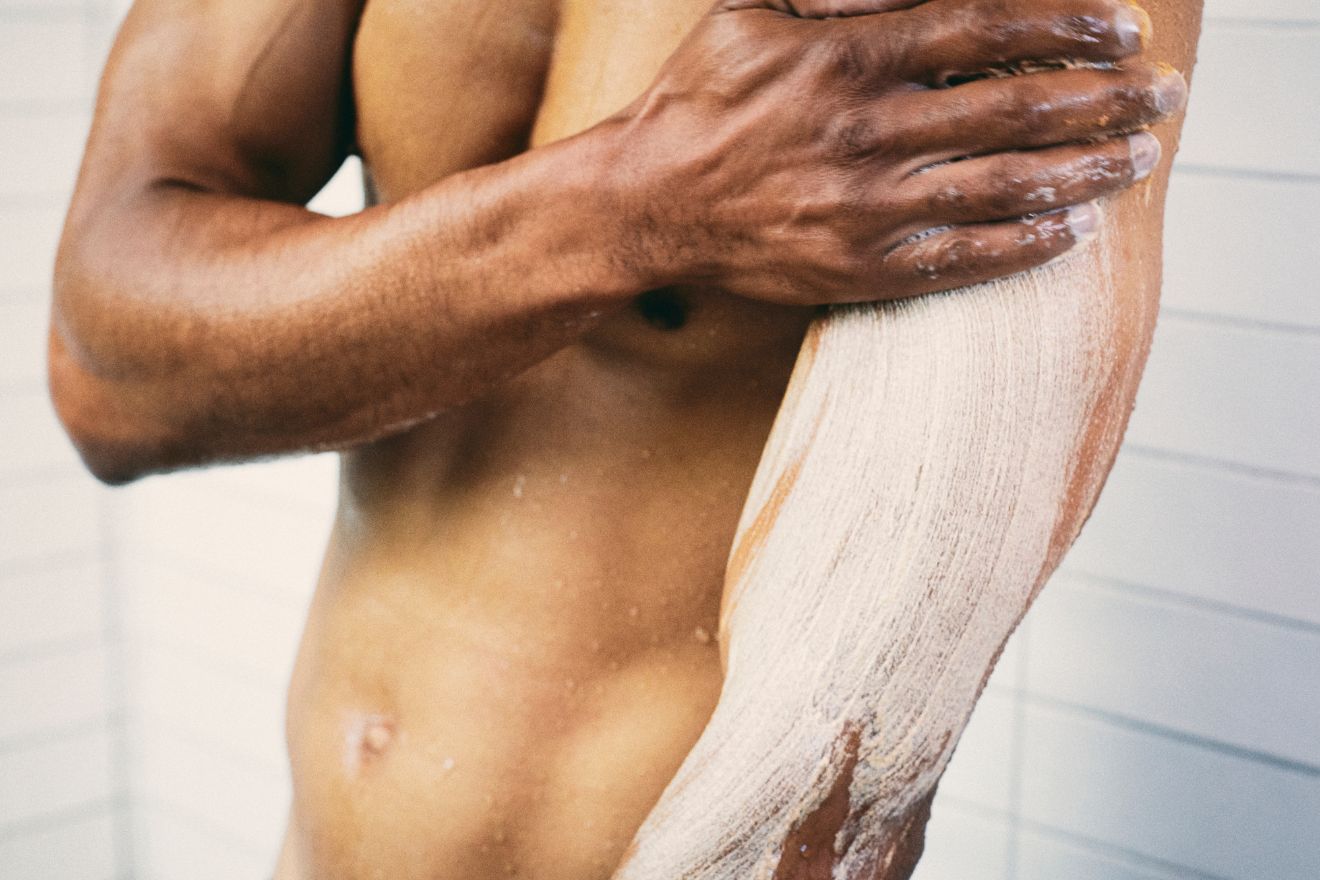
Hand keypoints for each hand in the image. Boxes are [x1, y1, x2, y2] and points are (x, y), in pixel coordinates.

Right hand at [613, 0, 1186, 304]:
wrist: (648, 204)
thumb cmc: (702, 99)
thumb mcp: (752, 12)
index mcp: (847, 59)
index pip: (986, 32)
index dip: (1066, 27)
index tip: (1123, 29)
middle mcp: (867, 132)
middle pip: (1016, 109)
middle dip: (1104, 99)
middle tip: (1162, 96)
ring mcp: (868, 208)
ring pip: (1004, 186)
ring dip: (1084, 172)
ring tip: (1137, 160)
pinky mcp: (862, 269)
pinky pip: (961, 259)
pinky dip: (1024, 246)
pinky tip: (1070, 231)